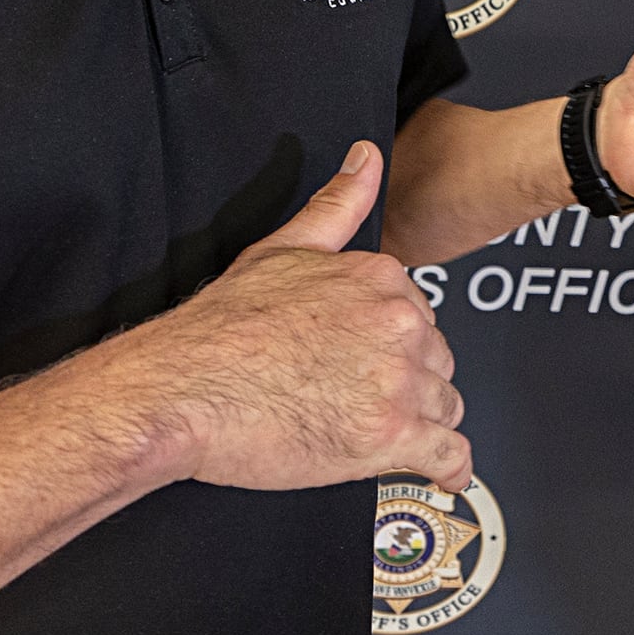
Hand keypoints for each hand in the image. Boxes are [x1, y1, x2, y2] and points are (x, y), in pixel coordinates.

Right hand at [123, 143, 469, 490]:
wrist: (185, 390)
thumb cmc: (221, 330)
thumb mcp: (281, 249)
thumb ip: (337, 205)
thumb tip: (367, 160)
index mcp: (380, 279)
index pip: (419, 315)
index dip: (392, 343)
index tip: (367, 359)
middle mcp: (399, 325)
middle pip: (437, 361)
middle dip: (409, 381)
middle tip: (360, 397)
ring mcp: (398, 382)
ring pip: (445, 407)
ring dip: (422, 422)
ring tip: (378, 433)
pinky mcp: (390, 438)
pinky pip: (448, 457)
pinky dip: (448, 469)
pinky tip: (440, 474)